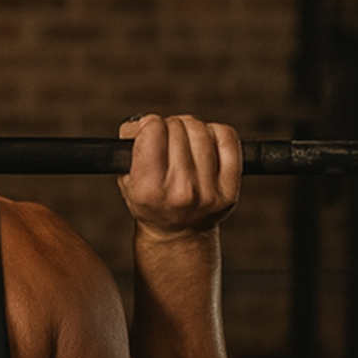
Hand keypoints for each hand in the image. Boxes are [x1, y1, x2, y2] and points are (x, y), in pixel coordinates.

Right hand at [117, 114, 240, 240]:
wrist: (177, 234)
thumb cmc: (151, 204)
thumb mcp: (128, 182)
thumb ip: (128, 150)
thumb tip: (139, 123)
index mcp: (149, 190)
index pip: (153, 129)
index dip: (147, 124)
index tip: (146, 132)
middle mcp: (180, 191)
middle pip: (178, 126)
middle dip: (169, 127)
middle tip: (166, 142)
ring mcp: (207, 191)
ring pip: (202, 130)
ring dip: (191, 130)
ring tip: (185, 147)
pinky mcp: (229, 188)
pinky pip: (227, 138)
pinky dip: (215, 133)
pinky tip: (205, 146)